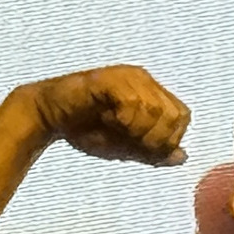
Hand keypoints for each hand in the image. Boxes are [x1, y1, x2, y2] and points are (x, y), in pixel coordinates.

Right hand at [31, 66, 189, 163]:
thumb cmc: (86, 130)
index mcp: (152, 94)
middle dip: (155, 139)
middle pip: (174, 115)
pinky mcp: (109, 79)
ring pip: (156, 111)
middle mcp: (144, 80)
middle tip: (128, 138)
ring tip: (114, 126)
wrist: (50, 118)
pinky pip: (133, 103)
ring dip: (137, 131)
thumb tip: (182, 157)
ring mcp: (127, 77)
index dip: (168, 140)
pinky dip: (124, 120)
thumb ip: (153, 153)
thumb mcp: (126, 148)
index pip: (183, 116)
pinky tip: (107, 118)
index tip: (142, 146)